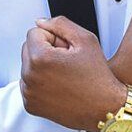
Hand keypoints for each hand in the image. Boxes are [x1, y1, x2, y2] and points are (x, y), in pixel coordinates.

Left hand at [20, 17, 128, 131]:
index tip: (66, 49)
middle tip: (67, 61)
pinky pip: (29, 84)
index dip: (54, 37)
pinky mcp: (31, 105)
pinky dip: (41, 82)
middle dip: (45, 50)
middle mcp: (30, 76)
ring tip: (64, 74)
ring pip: (28, 66)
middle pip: (28, 48)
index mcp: (41, 58)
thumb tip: (41, 22)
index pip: (34, 32)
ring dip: (42, 66)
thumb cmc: (98, 77)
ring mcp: (29, 93)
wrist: (104, 108)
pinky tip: (59, 86)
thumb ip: (60, 23)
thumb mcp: (85, 39)